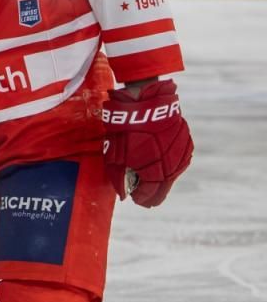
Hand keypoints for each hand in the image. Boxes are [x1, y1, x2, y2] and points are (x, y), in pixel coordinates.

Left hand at [103, 79, 191, 207]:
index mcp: (157, 173)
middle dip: (151, 191)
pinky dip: (167, 161)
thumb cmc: (126, 130)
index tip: (134, 198)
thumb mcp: (114, 156)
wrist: (146, 102)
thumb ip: (119, 178)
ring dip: (160, 176)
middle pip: (163, 187)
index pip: (150, 195)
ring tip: (148, 175)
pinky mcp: (186, 143)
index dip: (141, 198)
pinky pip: (176, 159)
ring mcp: (182, 155)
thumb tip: (123, 194)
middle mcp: (173, 167)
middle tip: (142, 194)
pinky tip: (157, 158)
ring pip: (171, 173)